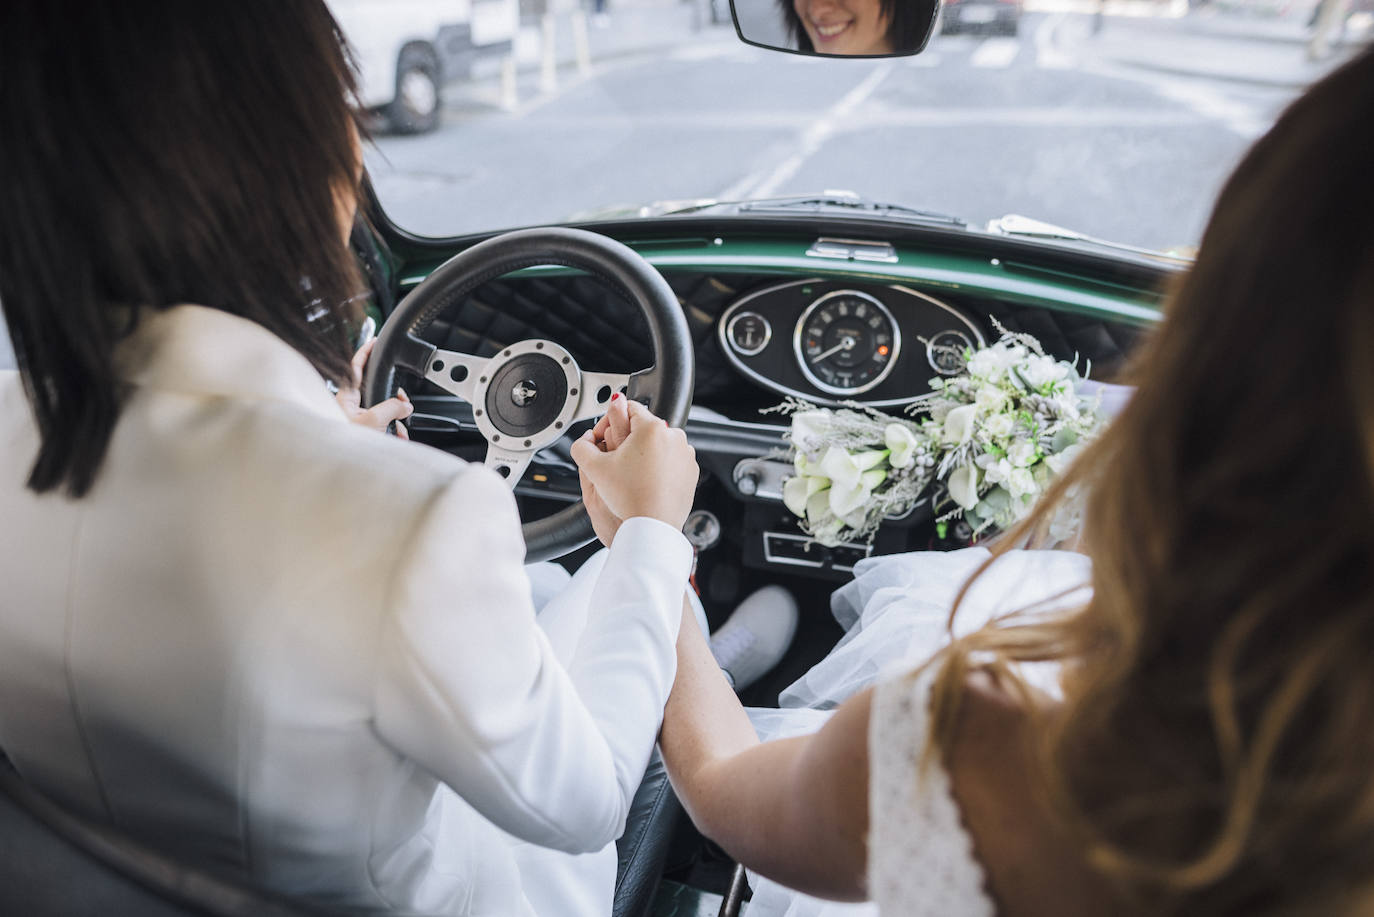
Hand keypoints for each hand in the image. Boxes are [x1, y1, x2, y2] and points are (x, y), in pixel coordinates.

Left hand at [335, 337, 413, 437]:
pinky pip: (379, 426)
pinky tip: (395, 439)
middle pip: (376, 391)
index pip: (356, 365)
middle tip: (402, 408)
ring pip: (380, 411)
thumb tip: (404, 406)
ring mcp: (353, 419)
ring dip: (394, 422)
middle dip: (394, 401)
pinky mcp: (359, 432)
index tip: (375, 340)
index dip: (366, 351)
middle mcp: (348, 405)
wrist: (332, 466)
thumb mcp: (373, 421)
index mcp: (346, 395)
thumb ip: (392, 408)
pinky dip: (390, 432)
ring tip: (398, 433)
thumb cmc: (342, 444)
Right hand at [571, 398, 697, 536]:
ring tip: (631, 474)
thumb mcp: (594, 468)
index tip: (603, 441)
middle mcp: (674, 436)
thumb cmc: (628, 497)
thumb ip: (581, 446)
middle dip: (627, 441)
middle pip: (644, 428)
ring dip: (644, 454)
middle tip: (615, 462)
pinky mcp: (691, 471)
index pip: (628, 408)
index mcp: (653, 428)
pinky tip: (646, 482)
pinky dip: (659, 467)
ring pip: (658, 445)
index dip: (609, 422)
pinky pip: (671, 461)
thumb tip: (584, 439)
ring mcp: (686, 454)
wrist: (652, 526)